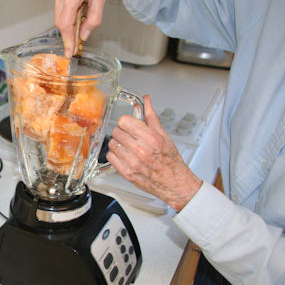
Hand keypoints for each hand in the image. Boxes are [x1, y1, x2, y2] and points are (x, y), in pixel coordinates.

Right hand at [49, 0, 114, 57]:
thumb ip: (94, 19)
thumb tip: (84, 35)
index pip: (66, 23)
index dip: (67, 40)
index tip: (69, 51)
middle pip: (60, 21)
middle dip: (69, 32)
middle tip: (78, 38)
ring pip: (58, 15)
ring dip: (68, 20)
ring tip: (81, 11)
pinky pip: (57, 6)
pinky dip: (66, 10)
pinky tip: (76, 3)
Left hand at [106, 95, 202, 211]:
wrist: (174, 183)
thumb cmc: (170, 161)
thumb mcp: (164, 135)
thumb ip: (151, 117)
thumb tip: (146, 101)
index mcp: (151, 139)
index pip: (125, 121)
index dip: (127, 122)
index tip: (130, 125)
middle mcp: (141, 150)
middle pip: (116, 132)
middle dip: (123, 133)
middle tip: (131, 137)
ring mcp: (132, 162)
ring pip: (112, 144)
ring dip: (118, 144)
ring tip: (128, 147)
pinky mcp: (126, 173)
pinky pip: (110, 157)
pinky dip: (115, 155)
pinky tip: (124, 156)